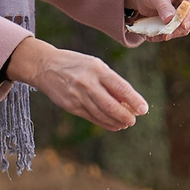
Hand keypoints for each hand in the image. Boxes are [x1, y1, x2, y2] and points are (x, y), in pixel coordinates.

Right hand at [6, 37, 148, 130]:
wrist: (45, 66)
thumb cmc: (76, 64)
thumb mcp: (94, 64)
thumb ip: (110, 81)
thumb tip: (128, 100)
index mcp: (97, 69)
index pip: (121, 88)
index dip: (134, 101)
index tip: (144, 109)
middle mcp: (88, 83)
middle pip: (112, 106)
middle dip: (126, 116)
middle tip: (134, 120)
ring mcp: (78, 96)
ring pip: (102, 115)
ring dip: (117, 122)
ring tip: (126, 123)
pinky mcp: (71, 107)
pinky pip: (92, 118)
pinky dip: (105, 124)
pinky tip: (114, 125)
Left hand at [123, 0, 189, 39]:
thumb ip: (164, 7)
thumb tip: (169, 20)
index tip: (182, 25)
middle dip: (180, 27)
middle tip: (167, 34)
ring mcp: (185, 11)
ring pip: (185, 28)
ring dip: (172, 33)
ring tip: (159, 35)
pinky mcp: (177, 20)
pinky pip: (175, 31)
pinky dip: (166, 35)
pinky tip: (154, 36)